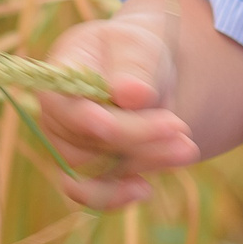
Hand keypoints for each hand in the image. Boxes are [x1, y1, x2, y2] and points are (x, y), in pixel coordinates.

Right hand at [32, 11, 201, 208]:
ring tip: (186, 148)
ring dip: (143, 161)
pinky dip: (117, 197)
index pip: (63, 102)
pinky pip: (93, 194)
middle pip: (85, 140)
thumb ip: (134, 68)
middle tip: (180, 127)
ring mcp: (69, 148)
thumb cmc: (135, 54)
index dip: (83, 118)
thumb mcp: (138, 46)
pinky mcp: (87, 173)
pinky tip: (146, 190)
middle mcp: (56, 117)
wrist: (144, 77)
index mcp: (59, 77)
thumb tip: (132, 95)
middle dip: (135, 137)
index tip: (109, 125)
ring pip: (96, 169)